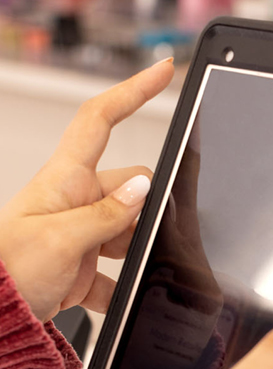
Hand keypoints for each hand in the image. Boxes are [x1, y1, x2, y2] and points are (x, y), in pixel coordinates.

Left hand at [0, 59, 174, 321]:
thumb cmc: (7, 272)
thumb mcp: (61, 240)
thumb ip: (108, 214)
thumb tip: (143, 189)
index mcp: (64, 180)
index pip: (100, 121)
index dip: (131, 91)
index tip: (161, 72)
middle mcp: (76, 201)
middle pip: (130, 186)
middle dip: (149, 208)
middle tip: (150, 233)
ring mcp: (83, 234)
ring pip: (131, 229)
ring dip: (138, 251)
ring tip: (131, 270)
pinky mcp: (86, 266)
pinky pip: (118, 271)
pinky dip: (125, 285)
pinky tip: (123, 296)